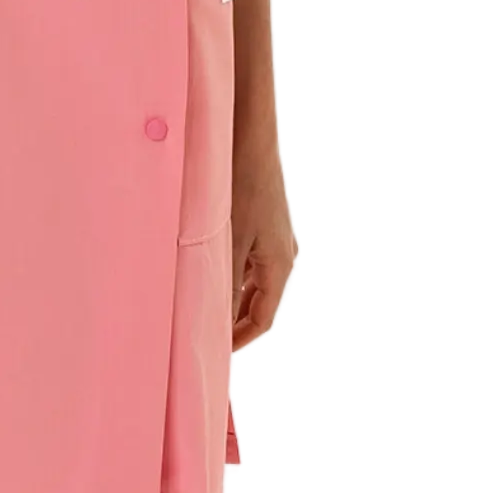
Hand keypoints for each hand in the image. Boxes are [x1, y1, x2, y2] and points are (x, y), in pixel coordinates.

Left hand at [229, 141, 297, 354]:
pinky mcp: (266, 224)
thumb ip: (224, 278)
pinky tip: (214, 275)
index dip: (241, 339)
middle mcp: (283, 255)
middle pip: (262, 304)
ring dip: (236, 300)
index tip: (220, 353)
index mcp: (279, 265)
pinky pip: (252, 262)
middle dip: (238, 323)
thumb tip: (215, 314)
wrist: (251, 139)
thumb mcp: (228, 237)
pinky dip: (236, 277)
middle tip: (211, 338)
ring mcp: (275, 239)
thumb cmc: (242, 184)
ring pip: (256, 283)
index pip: (262, 319)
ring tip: (209, 311)